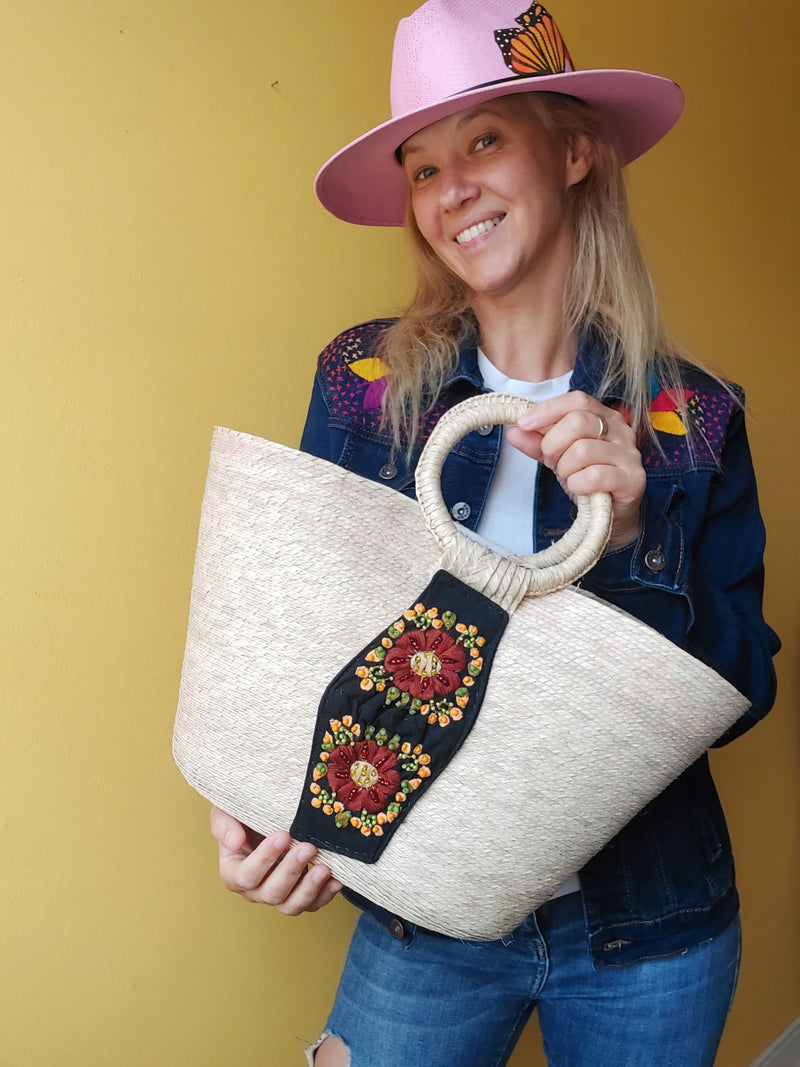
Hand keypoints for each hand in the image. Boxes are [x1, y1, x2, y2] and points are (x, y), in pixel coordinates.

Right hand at [210, 806, 342, 915]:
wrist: (268, 815)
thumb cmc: (245, 814)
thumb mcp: (227, 813)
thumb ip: (225, 826)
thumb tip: (235, 842)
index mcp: (233, 873)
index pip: (246, 875)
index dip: (264, 859)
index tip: (283, 835)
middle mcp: (255, 890)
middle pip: (272, 893)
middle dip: (291, 871)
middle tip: (308, 847)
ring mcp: (279, 896)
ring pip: (292, 905)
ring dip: (309, 888)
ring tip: (325, 868)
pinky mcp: (300, 895)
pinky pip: (313, 904)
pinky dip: (326, 893)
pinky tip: (337, 877)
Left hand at [506, 391, 644, 548]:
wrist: (612, 513)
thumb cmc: (587, 478)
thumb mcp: (558, 456)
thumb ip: (537, 443)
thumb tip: (513, 431)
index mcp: (605, 416)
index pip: (577, 400)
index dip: (548, 410)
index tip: (522, 423)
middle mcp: (621, 430)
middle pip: (578, 422)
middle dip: (553, 444)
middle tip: (552, 461)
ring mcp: (629, 454)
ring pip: (583, 450)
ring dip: (565, 468)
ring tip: (569, 476)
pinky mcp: (632, 479)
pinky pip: (594, 476)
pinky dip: (577, 484)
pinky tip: (580, 488)